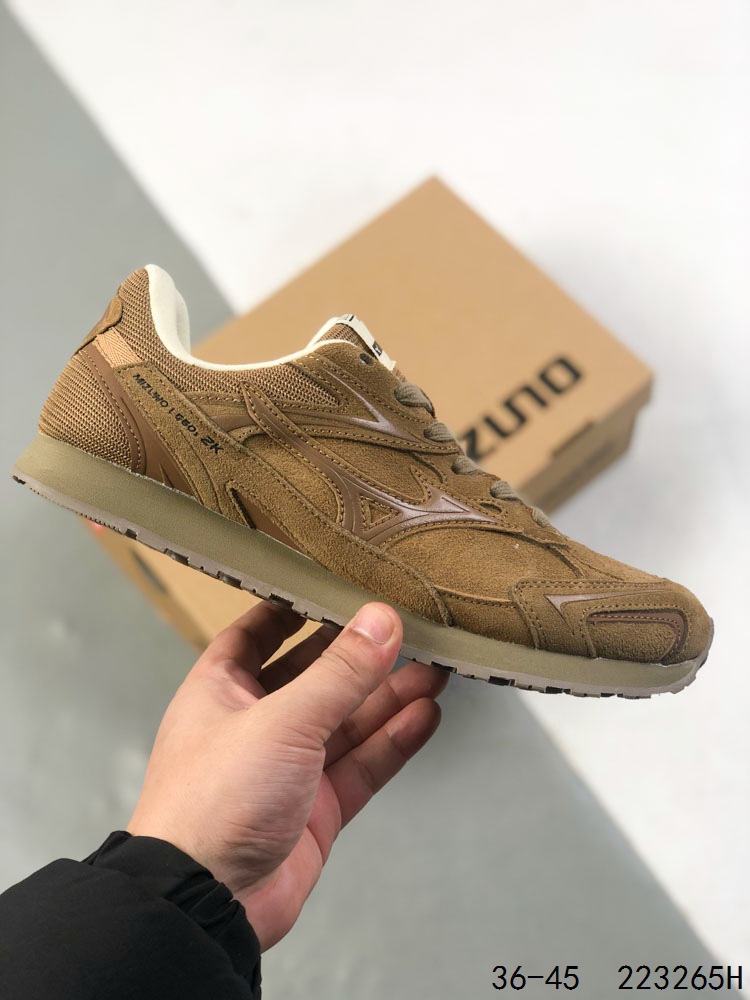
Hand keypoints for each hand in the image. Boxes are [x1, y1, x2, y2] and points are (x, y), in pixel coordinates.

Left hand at [127, 600, 446, 949]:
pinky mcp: (317, 808)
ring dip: (390, 696)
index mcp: (222, 689)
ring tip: (437, 666)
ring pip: (348, 721)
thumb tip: (382, 620)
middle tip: (411, 629)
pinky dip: (394, 741)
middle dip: (362, 655)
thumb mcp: (282, 720)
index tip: (338, 584)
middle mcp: (256, 723)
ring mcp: (289, 768)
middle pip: (317, 676)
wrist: (205, 906)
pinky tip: (426, 715)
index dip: (296, 607)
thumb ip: (339, 672)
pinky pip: (362, 764)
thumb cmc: (215, 800)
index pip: (260, 633)